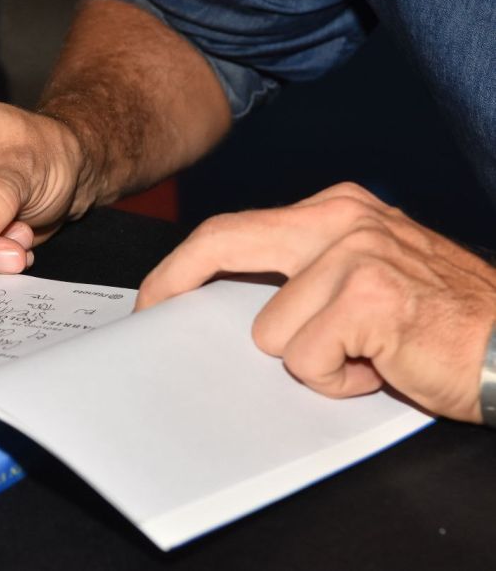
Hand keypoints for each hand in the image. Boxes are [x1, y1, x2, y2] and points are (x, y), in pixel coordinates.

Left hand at [136, 182, 495, 421]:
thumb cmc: (440, 320)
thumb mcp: (364, 277)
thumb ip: (303, 279)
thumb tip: (231, 306)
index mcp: (338, 211)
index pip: (236, 229)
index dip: (184, 263)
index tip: (157, 294)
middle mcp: (343, 220)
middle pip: (224, 242)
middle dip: (175, 281)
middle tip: (153, 311)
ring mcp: (355, 254)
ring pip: (270, 331)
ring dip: (311, 361)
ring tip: (362, 356)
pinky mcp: (369, 297)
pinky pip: (307, 362)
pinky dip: (339, 383)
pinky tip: (380, 369)